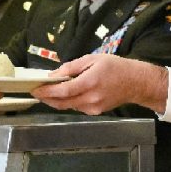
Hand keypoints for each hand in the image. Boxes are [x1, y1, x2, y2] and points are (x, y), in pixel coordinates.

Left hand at [32, 54, 168, 113]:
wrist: (135, 82)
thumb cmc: (115, 67)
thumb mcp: (93, 59)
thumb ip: (72, 67)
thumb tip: (54, 75)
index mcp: (90, 82)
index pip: (63, 91)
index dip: (47, 91)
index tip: (35, 89)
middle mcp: (91, 98)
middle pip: (62, 103)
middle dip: (47, 98)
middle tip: (37, 92)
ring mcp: (93, 108)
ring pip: (68, 106)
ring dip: (56, 100)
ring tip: (49, 91)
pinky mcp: (96, 112)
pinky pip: (77, 107)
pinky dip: (69, 101)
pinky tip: (68, 94)